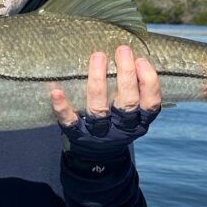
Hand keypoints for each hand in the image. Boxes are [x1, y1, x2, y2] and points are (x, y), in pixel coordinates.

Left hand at [50, 45, 160, 161]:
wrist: (96, 156)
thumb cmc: (116, 122)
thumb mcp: (132, 112)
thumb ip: (134, 89)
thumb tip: (130, 54)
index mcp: (139, 122)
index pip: (150, 104)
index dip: (148, 83)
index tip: (141, 60)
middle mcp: (121, 129)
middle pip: (126, 103)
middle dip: (126, 75)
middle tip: (123, 50)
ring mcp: (98, 133)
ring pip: (98, 109)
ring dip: (98, 82)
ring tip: (98, 57)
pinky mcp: (76, 134)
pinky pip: (69, 121)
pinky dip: (62, 107)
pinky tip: (56, 91)